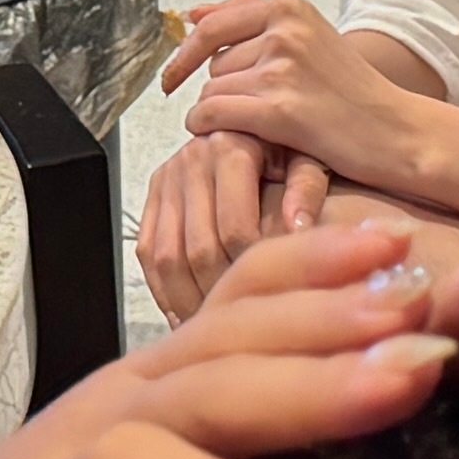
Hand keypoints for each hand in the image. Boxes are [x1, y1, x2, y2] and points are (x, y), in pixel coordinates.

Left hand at [0, 220, 458, 458]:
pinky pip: (245, 302)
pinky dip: (318, 267)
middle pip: (205, 383)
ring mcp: (137, 389)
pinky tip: (400, 252)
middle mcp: (95, 422)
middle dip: (311, 376)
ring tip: (439, 301)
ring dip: (336, 308)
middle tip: (421, 371)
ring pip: (237, 328)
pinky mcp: (171, 381)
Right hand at [136, 122, 328, 317]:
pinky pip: (148, 253)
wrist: (255, 128)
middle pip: (198, 249)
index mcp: (230, 148)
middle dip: (219, 294)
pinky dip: (163, 290)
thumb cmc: (289, 150)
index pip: (234, 229)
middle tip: (242, 327)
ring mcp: (167, 182)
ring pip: (167, 256)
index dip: (252, 272)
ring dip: (187, 300)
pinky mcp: (152, 199)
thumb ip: (307, 190)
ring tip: (213, 330)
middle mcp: (191, 162)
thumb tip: (297, 229)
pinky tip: (183, 317)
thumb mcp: (309, 158)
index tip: (270, 301)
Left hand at [168, 0, 426, 203]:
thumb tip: (194, 12)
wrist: (398, 132)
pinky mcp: (281, 108)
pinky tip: (232, 140)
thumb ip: (253, 21)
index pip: (211, 25)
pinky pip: (214, 115)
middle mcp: (285, 31)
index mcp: (290, 9)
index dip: (184, 55)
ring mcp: (282, 68)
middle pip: (213, 66)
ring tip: (261, 130)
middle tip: (259, 115)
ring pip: (212, 93)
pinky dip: (211, 130)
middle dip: (225, 93)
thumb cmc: (355, 94)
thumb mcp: (310, 38)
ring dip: (222, 116)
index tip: (171, 77)